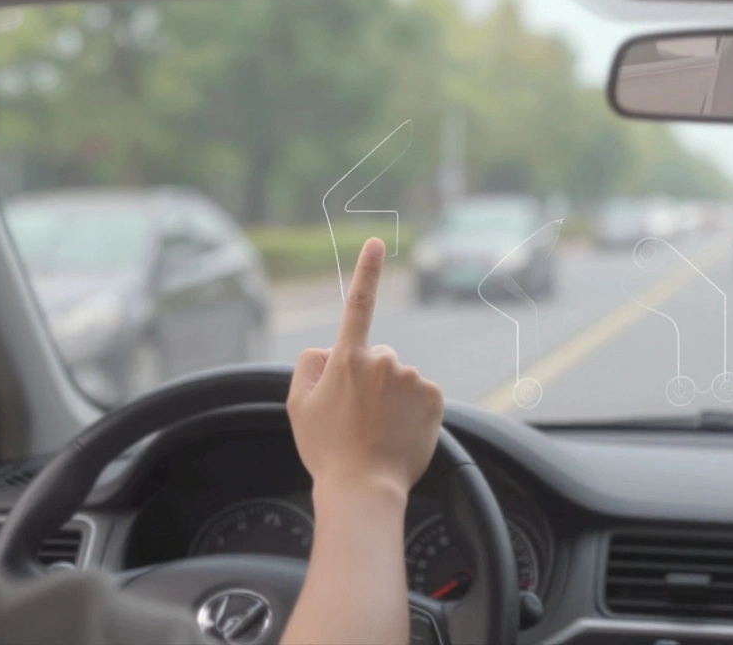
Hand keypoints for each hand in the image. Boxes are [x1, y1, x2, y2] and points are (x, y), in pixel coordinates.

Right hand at [286, 237, 443, 500]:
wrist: (364, 488)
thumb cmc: (327, 449)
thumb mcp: (297, 405)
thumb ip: (308, 366)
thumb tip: (327, 350)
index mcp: (347, 358)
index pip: (358, 304)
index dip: (367, 271)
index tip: (376, 242)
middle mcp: (383, 361)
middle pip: (377, 358)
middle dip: (369, 378)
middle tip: (356, 417)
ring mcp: (412, 379)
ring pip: (399, 379)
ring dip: (391, 397)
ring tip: (377, 430)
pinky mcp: (435, 397)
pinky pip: (420, 395)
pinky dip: (411, 410)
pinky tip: (398, 432)